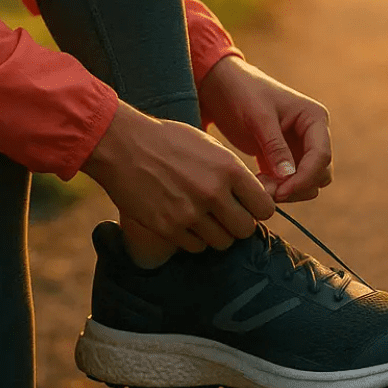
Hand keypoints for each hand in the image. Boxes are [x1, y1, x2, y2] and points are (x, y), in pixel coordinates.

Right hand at [81, 102, 275, 251]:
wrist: (122, 145)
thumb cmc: (166, 140)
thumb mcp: (208, 146)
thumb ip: (232, 173)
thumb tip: (254, 197)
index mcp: (229, 168)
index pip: (265, 207)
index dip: (257, 209)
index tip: (247, 207)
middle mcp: (213, 193)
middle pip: (245, 230)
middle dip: (237, 225)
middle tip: (225, 217)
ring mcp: (190, 213)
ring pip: (221, 242)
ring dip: (215, 234)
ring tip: (202, 218)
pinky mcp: (168, 228)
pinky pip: (195, 247)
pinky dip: (193, 239)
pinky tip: (183, 222)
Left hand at [198, 56, 332, 203]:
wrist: (224, 87)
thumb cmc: (243, 92)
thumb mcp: (258, 117)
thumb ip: (275, 146)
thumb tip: (288, 176)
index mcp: (314, 118)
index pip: (321, 155)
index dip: (305, 178)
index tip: (281, 192)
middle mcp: (313, 135)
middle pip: (320, 174)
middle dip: (296, 186)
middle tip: (266, 191)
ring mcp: (300, 148)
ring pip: (307, 182)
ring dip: (287, 190)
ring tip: (259, 186)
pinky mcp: (284, 158)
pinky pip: (290, 182)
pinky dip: (277, 188)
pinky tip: (257, 184)